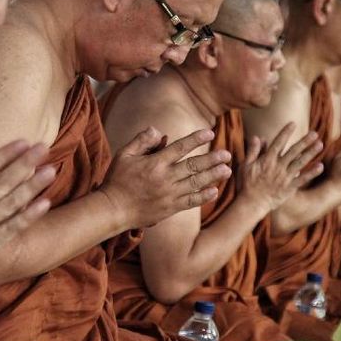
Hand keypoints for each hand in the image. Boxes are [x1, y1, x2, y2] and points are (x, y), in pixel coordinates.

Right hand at [0, 139, 54, 300]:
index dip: (6, 155)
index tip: (24, 142)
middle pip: (3, 183)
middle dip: (25, 164)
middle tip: (44, 149)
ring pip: (11, 204)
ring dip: (33, 187)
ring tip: (51, 171)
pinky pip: (11, 230)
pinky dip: (28, 216)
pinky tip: (44, 203)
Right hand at [99, 127, 231, 228]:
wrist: (113, 210)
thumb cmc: (117, 180)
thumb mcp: (124, 155)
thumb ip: (141, 141)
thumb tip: (158, 131)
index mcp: (155, 163)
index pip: (180, 148)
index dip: (196, 139)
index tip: (210, 132)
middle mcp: (165, 178)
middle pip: (194, 166)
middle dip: (212, 159)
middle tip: (227, 154)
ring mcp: (169, 195)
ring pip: (196, 183)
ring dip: (213, 176)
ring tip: (227, 170)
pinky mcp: (170, 208)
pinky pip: (191, 201)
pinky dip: (203, 196)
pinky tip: (214, 191)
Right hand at [242, 124, 323, 213]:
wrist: (251, 204)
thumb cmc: (246, 184)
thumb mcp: (245, 165)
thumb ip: (253, 151)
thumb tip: (257, 137)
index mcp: (267, 160)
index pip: (278, 143)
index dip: (286, 132)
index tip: (293, 123)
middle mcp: (278, 167)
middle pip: (294, 151)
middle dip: (305, 141)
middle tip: (315, 133)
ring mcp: (285, 177)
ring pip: (300, 163)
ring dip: (311, 153)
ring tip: (320, 144)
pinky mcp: (289, 188)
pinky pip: (303, 179)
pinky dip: (312, 173)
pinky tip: (320, 166)